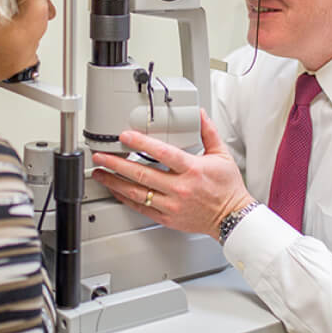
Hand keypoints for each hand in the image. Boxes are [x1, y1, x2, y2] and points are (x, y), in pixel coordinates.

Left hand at [91, 109, 254, 238]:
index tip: (125, 136)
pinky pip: (141, 208)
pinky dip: (125, 198)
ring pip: (136, 192)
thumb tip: (199, 114)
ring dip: (114, 182)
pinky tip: (115, 190)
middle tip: (100, 156)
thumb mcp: (221, 155)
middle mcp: (180, 188)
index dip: (141, 143)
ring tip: (100, 173)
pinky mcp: (167, 218)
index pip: (162, 153)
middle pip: (141, 174)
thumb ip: (208, 132)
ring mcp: (172, 205)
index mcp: (192, 169)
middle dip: (116, 164)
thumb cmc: (227, 188)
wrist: (231, 218)